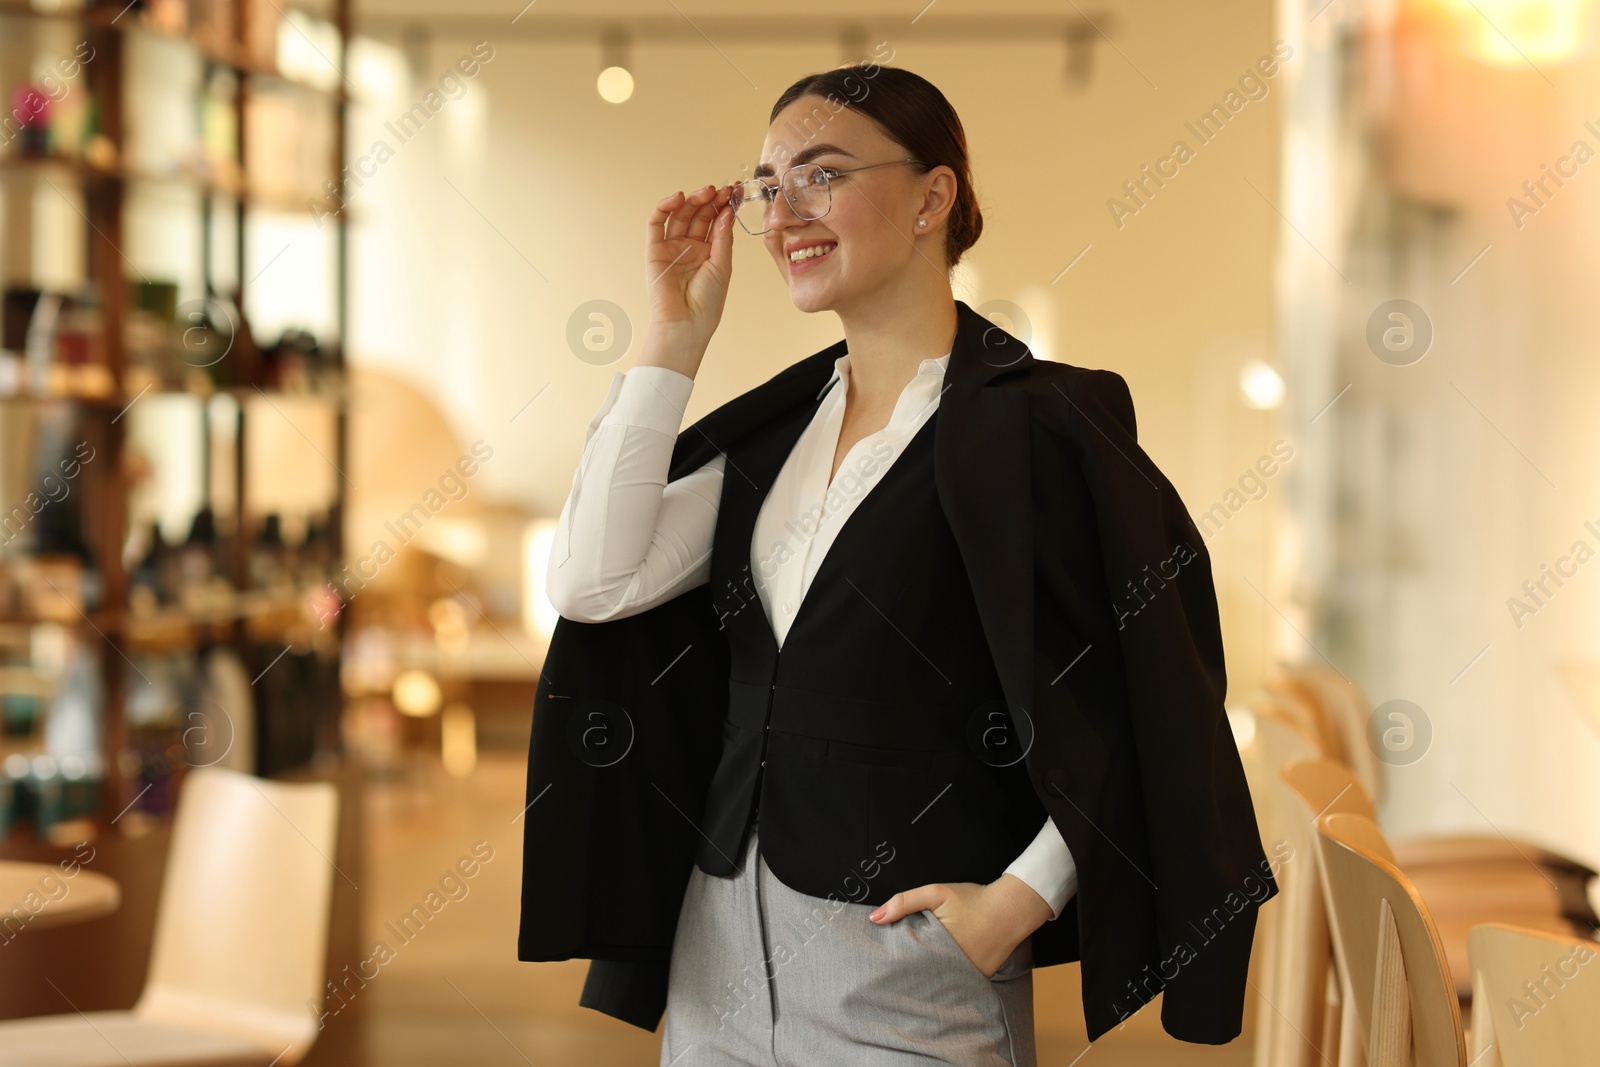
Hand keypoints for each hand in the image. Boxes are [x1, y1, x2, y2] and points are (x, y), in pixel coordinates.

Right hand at [644, 184, 735, 351]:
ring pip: (680, 215)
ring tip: (708, 192)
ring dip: (693, 200)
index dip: (725, 205)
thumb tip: (726, 211)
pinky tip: (679, 198)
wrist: (686, 322)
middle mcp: (690, 246)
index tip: (736, 191)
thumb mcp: (722, 265)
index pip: (716, 221)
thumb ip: (722, 237)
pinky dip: (665, 207)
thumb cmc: (708, 301)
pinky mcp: (655, 249)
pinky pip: (656, 223)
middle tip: (724, 189)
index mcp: (709, 251)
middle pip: (699, 215)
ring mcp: (672, 247)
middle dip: (712, 200)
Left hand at [868, 874, 1054, 976]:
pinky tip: (939, 970)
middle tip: (892, 972)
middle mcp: (953, 967)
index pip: (908, 963)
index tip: (882, 964)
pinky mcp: (980, 977)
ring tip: (912, 974)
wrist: (1012, 908)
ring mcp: (968, 975)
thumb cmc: (973, 899)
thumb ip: (904, 903)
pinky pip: (958, 979)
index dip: (895, 963)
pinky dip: (949, 975)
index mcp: (938, 949)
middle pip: (922, 974)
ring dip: (929, 975)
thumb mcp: (936, 893)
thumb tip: (874, 919)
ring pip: (940, 979)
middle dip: (909, 972)